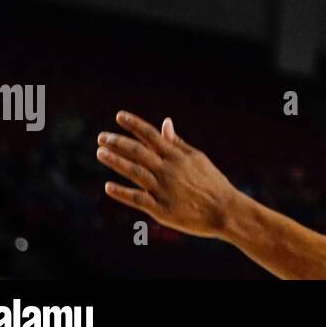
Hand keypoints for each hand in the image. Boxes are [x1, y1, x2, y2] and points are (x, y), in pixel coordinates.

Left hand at [96, 111, 239, 238]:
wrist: (225, 210)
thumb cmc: (212, 182)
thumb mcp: (197, 158)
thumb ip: (177, 143)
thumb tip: (165, 122)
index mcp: (178, 156)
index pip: (152, 135)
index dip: (134, 124)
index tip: (119, 116)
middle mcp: (169, 169)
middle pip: (138, 151)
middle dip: (118, 142)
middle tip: (101, 137)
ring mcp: (164, 189)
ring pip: (134, 172)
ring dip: (115, 161)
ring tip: (100, 152)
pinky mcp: (161, 209)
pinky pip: (137, 199)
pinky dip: (122, 193)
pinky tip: (108, 186)